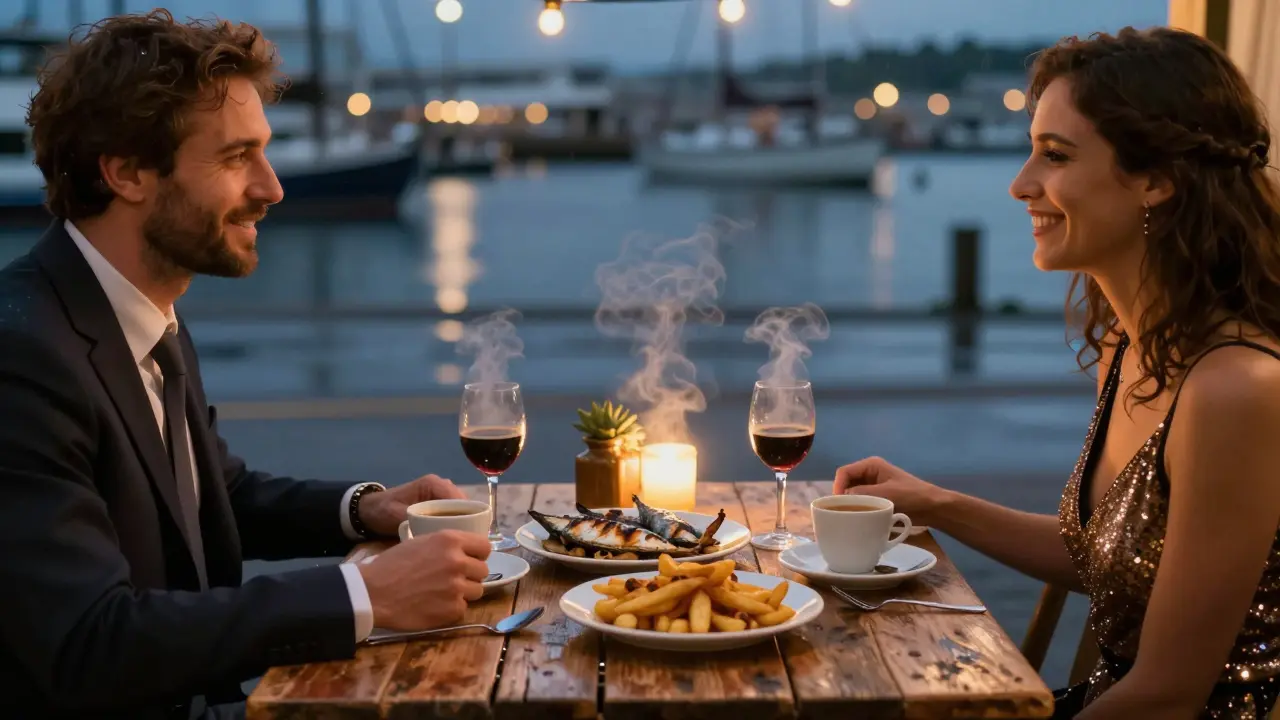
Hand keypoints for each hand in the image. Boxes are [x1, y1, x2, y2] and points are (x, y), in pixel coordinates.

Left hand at [358, 474, 466, 536]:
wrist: (370, 511)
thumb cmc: (383, 511)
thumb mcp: (396, 515)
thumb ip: (415, 520)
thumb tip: (435, 532)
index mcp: (434, 484)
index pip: (459, 499)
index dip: (468, 517)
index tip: (467, 538)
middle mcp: (443, 486)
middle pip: (466, 505)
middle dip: (469, 524)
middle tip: (466, 546)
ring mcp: (443, 496)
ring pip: (464, 511)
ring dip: (465, 526)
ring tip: (463, 546)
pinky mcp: (442, 506)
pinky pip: (456, 515)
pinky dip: (457, 527)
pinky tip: (456, 543)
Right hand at [359, 529, 490, 630]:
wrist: (373, 593)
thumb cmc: (391, 565)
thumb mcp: (420, 542)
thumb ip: (445, 546)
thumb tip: (464, 553)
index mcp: (450, 540)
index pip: (485, 546)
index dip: (477, 554)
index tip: (470, 560)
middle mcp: (458, 562)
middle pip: (482, 570)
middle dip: (470, 575)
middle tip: (452, 579)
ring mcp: (457, 587)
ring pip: (477, 591)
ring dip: (463, 593)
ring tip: (442, 593)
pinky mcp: (452, 610)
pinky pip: (462, 608)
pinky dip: (451, 609)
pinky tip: (434, 605)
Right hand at [833, 457, 947, 524]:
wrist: (932, 507)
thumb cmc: (911, 496)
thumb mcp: (885, 494)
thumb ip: (862, 494)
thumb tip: (841, 499)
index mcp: (870, 465)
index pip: (844, 472)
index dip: (837, 487)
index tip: (836, 505)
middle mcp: (869, 473)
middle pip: (846, 483)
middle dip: (842, 497)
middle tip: (840, 513)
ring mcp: (873, 486)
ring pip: (852, 494)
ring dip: (850, 504)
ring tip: (848, 517)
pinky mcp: (877, 498)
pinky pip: (861, 502)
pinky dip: (858, 509)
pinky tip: (858, 519)